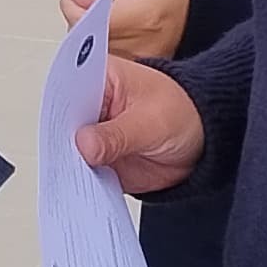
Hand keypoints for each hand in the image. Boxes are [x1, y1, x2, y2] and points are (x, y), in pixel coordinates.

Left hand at [60, 0, 190, 57]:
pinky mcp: (142, 69)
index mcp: (141, 19)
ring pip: (92, 53)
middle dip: (78, 15)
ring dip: (86, 29)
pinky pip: (108, 59)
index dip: (74, 4)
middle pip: (85, 41)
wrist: (214, 2)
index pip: (87, 22)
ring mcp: (142, 63)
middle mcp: (140, 48)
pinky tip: (108, 23)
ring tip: (97, 5)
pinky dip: (100, 42)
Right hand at [76, 55, 202, 193]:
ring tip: (79, 175)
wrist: (203, 141)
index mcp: (100, 79)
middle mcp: (91, 107)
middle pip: (64, 123)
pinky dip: (84, 183)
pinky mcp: (100, 161)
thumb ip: (116, 134)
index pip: (69, 88)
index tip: (63, 127)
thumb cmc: (182, 113)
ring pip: (70, 152)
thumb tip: (84, 144)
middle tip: (69, 156)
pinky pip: (84, 174)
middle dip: (64, 141)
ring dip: (72, 166)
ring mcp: (94, 135)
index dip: (62, 107)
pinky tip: (87, 188)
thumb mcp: (151, 121)